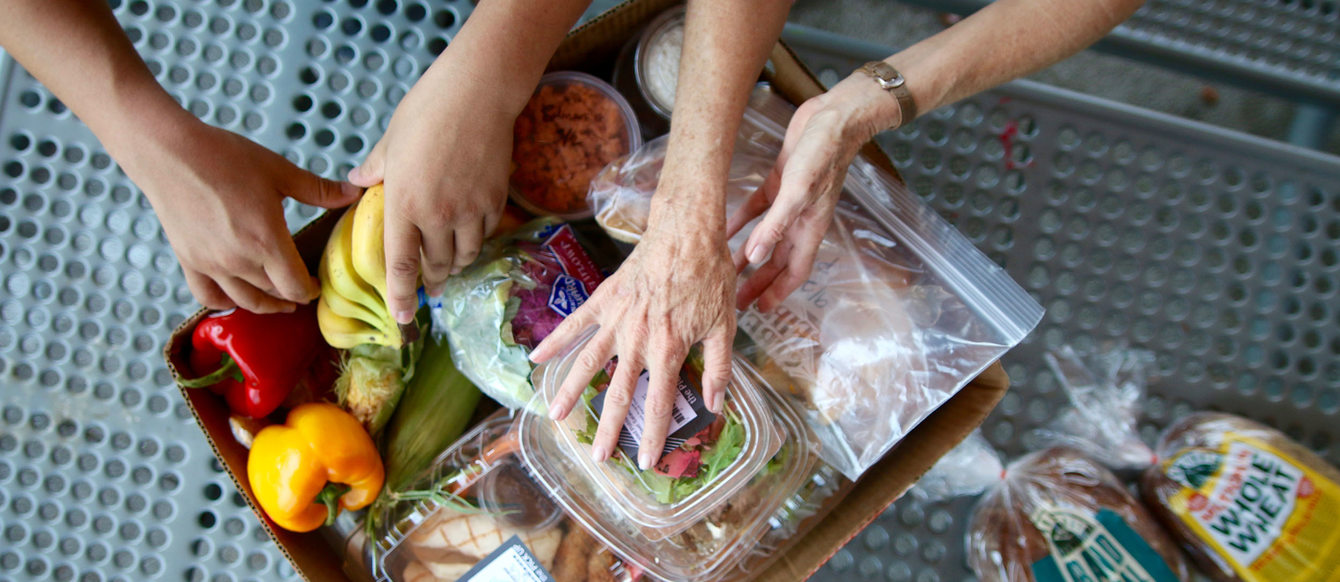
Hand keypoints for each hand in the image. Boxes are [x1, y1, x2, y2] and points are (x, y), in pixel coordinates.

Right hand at [119, 118, 359, 312]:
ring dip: (266, 304)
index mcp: (266, 240)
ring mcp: (211, 264)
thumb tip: (354, 194)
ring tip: (279, 301)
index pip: (296, 286)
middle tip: (302, 287)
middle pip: (274, 294)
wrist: (170, 153)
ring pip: (245, 301)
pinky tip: (238, 297)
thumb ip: (319, 190)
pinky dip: (227, 303)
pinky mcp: (189, 261)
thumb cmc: (225, 157)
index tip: (317, 284)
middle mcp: (239, 260)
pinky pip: (210, 297)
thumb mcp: (280, 172)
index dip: (311, 290)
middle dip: (292, 294)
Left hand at [348, 79, 509, 323]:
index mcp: (403, 204)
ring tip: (451, 262)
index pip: (400, 264)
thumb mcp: (390, 141)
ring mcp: (469, 211)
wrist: (477, 95)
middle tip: (430, 287)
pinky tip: (473, 232)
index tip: (402, 318)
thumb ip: (375, 169)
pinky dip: (477, 239)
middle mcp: (437, 216)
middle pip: (436, 265)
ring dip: (456, 263)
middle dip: (433, 281)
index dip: (401, 297)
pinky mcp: (495, 201)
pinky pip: (486, 233)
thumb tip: (357, 181)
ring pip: (465, 254)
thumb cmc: (427, 112)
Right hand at [531, 211, 736, 471]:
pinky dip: (555, 341)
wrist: (687, 233)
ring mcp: (617, 319)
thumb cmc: (710, 277)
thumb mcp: (725, 324)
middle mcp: (638, 340)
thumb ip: (719, 367)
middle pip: (619, 392)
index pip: (660, 402)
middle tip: (599, 457)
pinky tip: (536, 358)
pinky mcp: (603, 299)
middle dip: (609, 428)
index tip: (646, 461)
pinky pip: (575, 323)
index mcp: (669, 349)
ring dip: (572, 391)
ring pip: (589, 362)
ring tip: (556, 416)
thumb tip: (717, 403)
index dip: (654, 435)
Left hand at [728, 77, 894, 311]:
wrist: (834, 118)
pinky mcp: (779, 182)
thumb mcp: (797, 192)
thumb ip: (775, 226)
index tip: (759, 310)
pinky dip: (741, 221)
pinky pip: (756, 209)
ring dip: (746, 255)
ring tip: (725, 270)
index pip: (793, 272)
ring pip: (764, 238)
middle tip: (735, 300)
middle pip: (776, 261)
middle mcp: (800, 220)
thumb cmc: (823, 155)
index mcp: (810, 229)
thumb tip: (755, 259)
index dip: (777, 293)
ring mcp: (789, 202)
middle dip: (757, 282)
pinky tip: (723, 228)